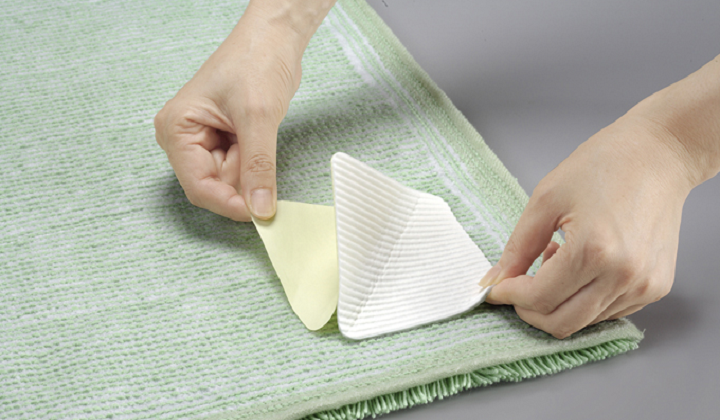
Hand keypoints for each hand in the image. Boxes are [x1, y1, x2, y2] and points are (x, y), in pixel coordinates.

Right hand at [154, 1, 334, 220]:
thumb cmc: (255, 60)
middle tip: (270, 184)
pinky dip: (256, 169)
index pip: (198, 185)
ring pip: (230, 180)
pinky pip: (241, 168)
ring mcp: (206, 139)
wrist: (274, 37)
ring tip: (265, 144)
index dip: (227, 203)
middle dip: (242, 188)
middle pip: (213, 185)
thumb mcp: (258, 118)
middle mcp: (185, 137)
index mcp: (177, 129)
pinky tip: (265, 149)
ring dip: (252, 176)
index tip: (257, 214)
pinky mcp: (226, 139)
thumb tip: (259, 207)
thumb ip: (258, 167)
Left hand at [480, 53, 719, 338]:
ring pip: (583, 322)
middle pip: (561, 323)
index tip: (494, 288)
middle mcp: (624, 276)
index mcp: (594, 251)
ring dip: (557, 301)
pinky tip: (578, 265)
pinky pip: (607, 312)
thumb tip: (495, 280)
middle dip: (529, 310)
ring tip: (555, 260)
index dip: (509, 296)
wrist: (658, 156)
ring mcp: (644, 286)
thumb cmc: (604, 166)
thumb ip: (518, 247)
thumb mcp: (546, 200)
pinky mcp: (655, 288)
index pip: (539, 298)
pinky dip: (582, 299)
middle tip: (516, 285)